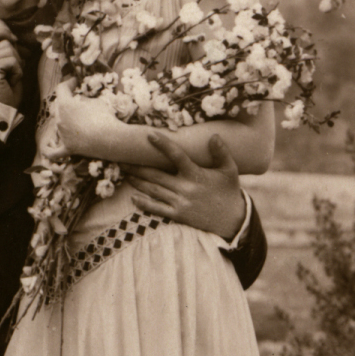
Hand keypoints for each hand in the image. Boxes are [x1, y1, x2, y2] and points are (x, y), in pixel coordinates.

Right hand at [0, 39, 23, 107]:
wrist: (0, 112)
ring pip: (9, 50)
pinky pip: (12, 61)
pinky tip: (10, 82)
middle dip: (15, 57)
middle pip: (4, 42)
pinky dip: (17, 72)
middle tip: (11, 74)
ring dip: (16, 65)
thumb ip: (6, 52)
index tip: (14, 40)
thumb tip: (13, 38)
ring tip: (9, 78)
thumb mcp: (5, 67)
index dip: (2, 33)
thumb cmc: (5, 92)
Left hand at [52, 81, 119, 155]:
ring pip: (58, 123)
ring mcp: (62, 135)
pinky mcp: (68, 148)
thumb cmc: (105, 117)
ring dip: (64, 118)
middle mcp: (59, 119)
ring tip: (75, 117)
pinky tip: (46, 148)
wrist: (112, 138)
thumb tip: (78, 101)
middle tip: (75, 99)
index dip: (68, 83)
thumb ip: (82, 100)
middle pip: (57, 106)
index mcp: (65, 104)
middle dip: (65, 100)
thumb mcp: (95, 101)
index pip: (61, 88)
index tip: (76, 81)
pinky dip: (49, 151)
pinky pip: (54, 152)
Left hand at [123, 132, 245, 238]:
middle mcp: (185, 188)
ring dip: (137, 182)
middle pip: (156, 175)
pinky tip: (133, 197)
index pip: (176, 155)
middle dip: (137, 167)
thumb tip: (213, 136)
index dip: (162, 145)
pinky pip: (157, 209)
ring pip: (153, 190)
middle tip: (121, 159)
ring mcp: (180, 203)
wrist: (233, 220)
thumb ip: (221, 152)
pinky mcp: (178, 215)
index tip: (149, 135)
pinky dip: (144, 203)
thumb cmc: (229, 191)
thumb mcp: (230, 170)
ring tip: (125, 174)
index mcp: (196, 174)